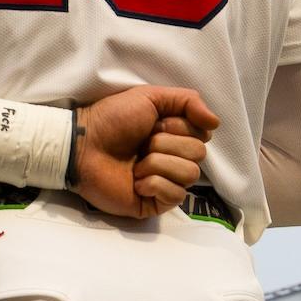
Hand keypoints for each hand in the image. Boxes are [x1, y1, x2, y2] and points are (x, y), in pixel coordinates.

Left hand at [72, 86, 218, 219]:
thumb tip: (216, 122)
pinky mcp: (155, 203)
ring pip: (189, 174)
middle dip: (166, 144)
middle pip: (199, 154)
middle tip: (141, 144)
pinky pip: (175, 195)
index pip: (202, 135)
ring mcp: (165, 183)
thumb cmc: (111, 119)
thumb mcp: (149, 97)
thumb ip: (187, 101)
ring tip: (135, 163)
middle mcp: (172, 158)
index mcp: (173, 135)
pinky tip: (135, 181)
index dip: (179, 127)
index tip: (154, 124)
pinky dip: (153, 183)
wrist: (83, 145)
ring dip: (158, 163)